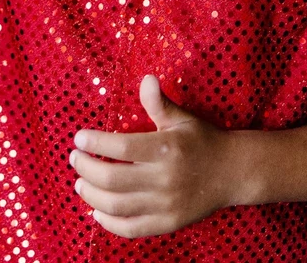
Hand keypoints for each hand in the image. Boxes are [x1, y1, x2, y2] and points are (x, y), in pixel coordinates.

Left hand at [69, 74, 233, 238]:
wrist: (232, 172)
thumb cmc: (202, 140)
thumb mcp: (182, 118)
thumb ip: (159, 103)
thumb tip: (146, 78)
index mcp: (167, 148)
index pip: (122, 146)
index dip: (96, 143)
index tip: (79, 138)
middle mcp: (166, 179)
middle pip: (113, 179)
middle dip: (86, 169)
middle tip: (75, 159)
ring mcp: (166, 205)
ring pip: (117, 205)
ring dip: (91, 195)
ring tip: (80, 183)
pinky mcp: (168, 223)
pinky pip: (131, 228)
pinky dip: (109, 223)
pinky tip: (97, 211)